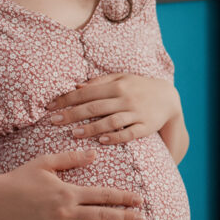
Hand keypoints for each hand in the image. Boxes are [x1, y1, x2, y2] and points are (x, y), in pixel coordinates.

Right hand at [0, 150, 144, 219]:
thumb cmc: (22, 177)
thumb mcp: (46, 162)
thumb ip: (72, 158)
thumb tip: (94, 154)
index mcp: (68, 191)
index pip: (103, 195)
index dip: (123, 198)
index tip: (139, 200)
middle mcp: (66, 211)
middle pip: (102, 217)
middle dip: (125, 219)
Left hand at [47, 73, 179, 145]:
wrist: (169, 97)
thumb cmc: (139, 87)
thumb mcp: (122, 78)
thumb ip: (100, 82)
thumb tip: (77, 86)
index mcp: (117, 85)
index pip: (87, 92)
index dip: (67, 99)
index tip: (50, 107)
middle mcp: (125, 98)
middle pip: (95, 107)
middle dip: (72, 114)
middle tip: (54, 121)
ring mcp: (136, 113)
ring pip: (110, 121)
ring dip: (91, 127)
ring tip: (74, 133)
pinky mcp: (145, 126)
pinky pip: (129, 133)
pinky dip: (115, 137)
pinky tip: (101, 141)